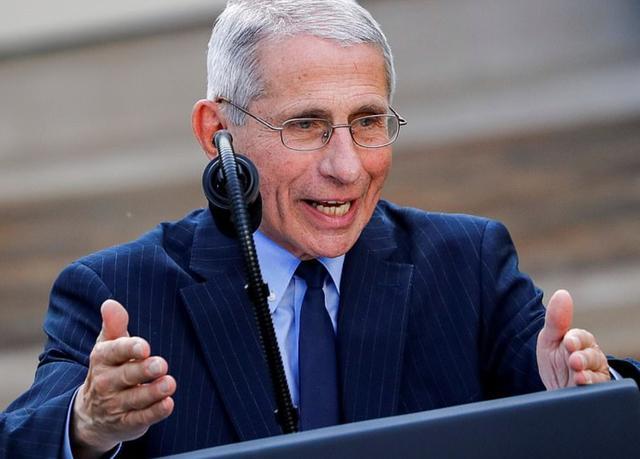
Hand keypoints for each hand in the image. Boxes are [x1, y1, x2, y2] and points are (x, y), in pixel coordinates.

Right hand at [71, 300, 175, 457]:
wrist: (91, 414)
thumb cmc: (109, 369)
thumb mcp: (108, 345)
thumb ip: (114, 325)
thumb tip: (110, 303)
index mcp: (102, 359)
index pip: (114, 352)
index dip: (129, 349)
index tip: (145, 347)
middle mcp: (106, 383)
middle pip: (126, 375)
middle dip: (143, 370)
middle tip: (161, 364)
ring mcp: (115, 405)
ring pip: (135, 398)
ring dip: (153, 392)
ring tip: (169, 383)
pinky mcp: (126, 424)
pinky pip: (140, 419)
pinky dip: (154, 413)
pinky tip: (168, 404)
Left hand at [536, 289, 609, 389]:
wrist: (556, 388)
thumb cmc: (555, 359)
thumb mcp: (550, 339)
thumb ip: (555, 320)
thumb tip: (562, 293)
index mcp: (580, 341)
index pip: (582, 337)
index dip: (576, 339)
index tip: (568, 341)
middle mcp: (591, 357)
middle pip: (592, 356)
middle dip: (583, 358)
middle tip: (574, 361)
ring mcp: (595, 375)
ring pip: (598, 374)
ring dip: (588, 376)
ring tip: (578, 377)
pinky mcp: (596, 392)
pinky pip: (600, 390)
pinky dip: (592, 389)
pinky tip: (583, 388)